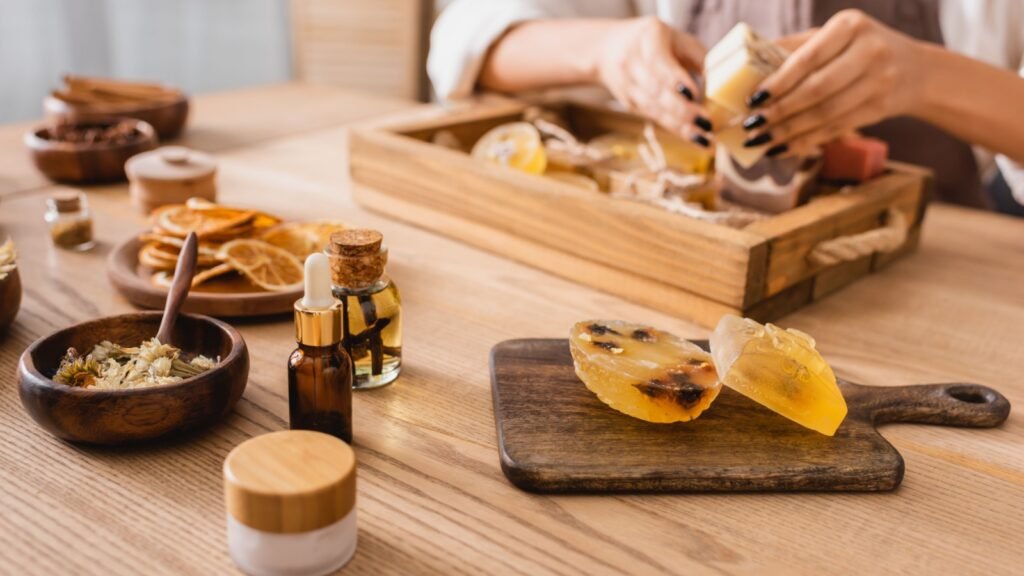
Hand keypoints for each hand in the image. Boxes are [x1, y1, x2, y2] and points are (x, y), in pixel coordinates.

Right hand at [595, 17, 711, 146]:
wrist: (608, 49)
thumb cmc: (654, 41)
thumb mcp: (676, 39)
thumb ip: (699, 58)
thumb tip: (724, 84)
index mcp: (647, 38)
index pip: (658, 62)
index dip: (674, 79)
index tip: (693, 94)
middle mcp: (631, 63)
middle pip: (656, 90)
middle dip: (682, 109)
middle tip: (707, 123)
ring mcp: (628, 86)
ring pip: (655, 109)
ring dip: (681, 126)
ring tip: (705, 137)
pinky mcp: (631, 104)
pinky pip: (656, 118)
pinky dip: (677, 129)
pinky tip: (696, 138)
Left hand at [740, 10, 923, 156]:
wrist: (917, 70)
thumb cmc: (859, 49)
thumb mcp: (834, 36)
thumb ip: (796, 47)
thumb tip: (746, 64)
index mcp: (851, 26)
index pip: (808, 58)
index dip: (779, 81)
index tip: (752, 98)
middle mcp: (870, 51)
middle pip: (816, 89)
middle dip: (779, 111)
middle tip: (751, 125)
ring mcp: (879, 81)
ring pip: (825, 113)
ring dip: (788, 131)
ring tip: (761, 141)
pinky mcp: (880, 108)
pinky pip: (836, 128)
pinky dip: (806, 141)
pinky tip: (783, 147)